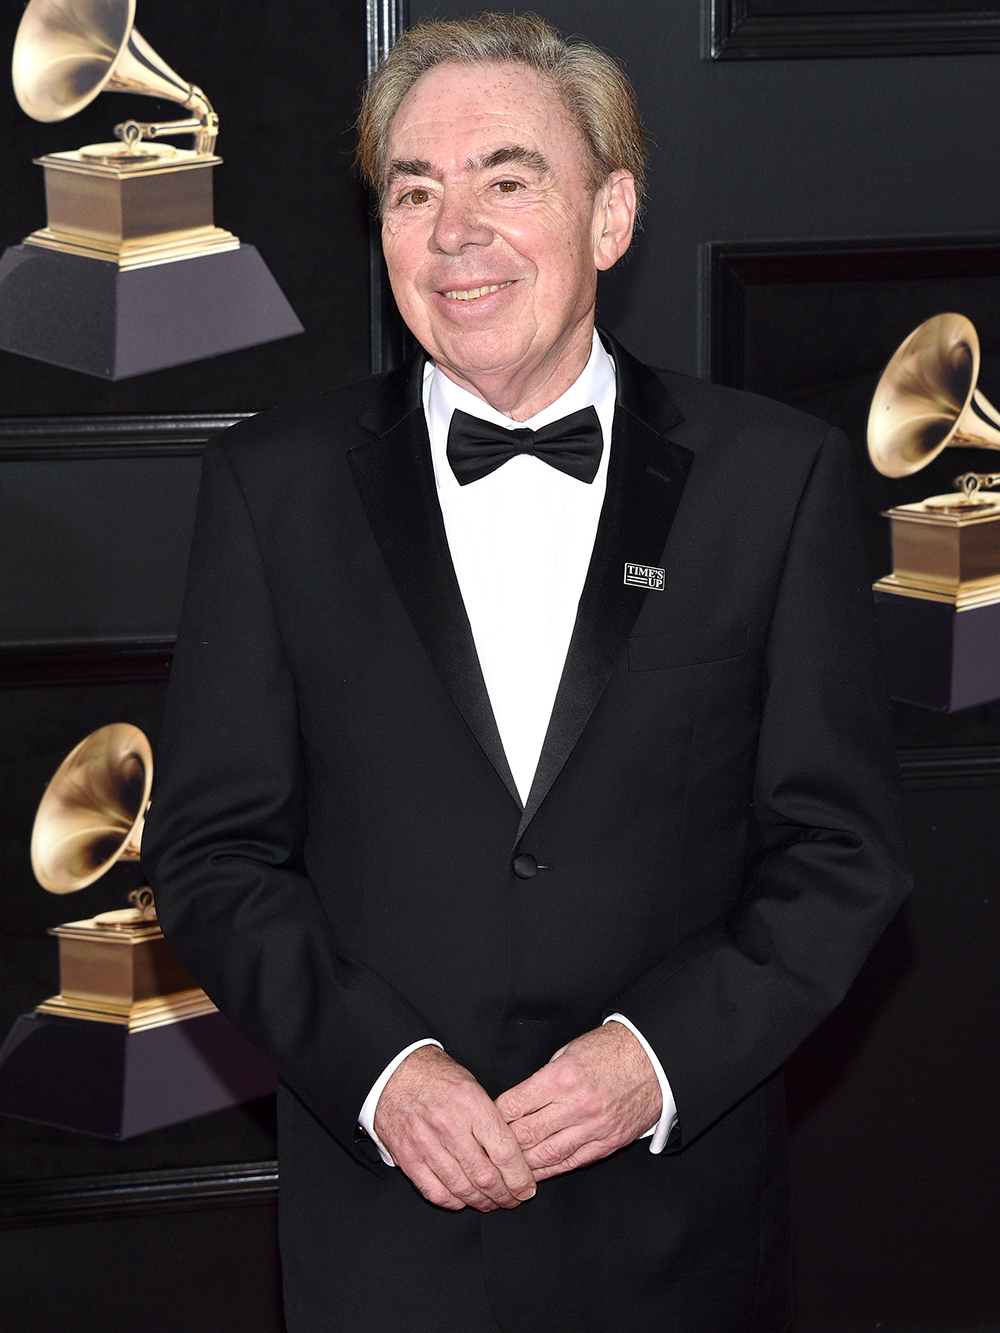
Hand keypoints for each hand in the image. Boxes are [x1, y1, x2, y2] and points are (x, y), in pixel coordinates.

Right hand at [373, 1045, 536, 1211]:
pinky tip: (463, 1200)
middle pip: (485, 1176)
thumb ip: (490, 1116)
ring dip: (482, 1202)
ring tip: (493, 1203)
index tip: (527, 1185)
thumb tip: (513, 1149)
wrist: (392, 1072)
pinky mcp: (408, 1158)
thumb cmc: (435, 1075)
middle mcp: (449, 1126)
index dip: (520, 1176)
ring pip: (462, 1188)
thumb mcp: (471, 1083)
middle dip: (505, 1195)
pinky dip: (453, 1202)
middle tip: (514, 1199)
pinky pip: (435, 1191)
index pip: (504, 1151)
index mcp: (470, 1104)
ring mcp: (426, 1144)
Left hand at [495, 1022, 661, 1180]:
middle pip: (527, 1133)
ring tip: (507, 1167)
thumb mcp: (571, 1050)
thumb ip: (545, 1076)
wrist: (655, 1060)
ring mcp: (593, 1127)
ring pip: (548, 1154)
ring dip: (524, 1163)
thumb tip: (522, 1098)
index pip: (516, 1104)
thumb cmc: (612, 1049)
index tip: (487, 1119)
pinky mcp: (608, 1142)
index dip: (497, 1115)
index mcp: (562, 1077)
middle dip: (504, 1142)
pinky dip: (551, 1169)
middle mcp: (576, 1105)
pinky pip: (573, 1161)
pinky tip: (536, 1173)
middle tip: (490, 1147)